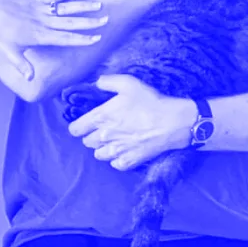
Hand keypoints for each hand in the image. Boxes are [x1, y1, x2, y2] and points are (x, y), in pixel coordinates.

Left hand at [0, 0, 106, 78]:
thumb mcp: (8, 52)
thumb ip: (21, 65)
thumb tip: (30, 79)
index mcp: (38, 35)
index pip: (64, 38)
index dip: (81, 39)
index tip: (96, 39)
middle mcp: (42, 21)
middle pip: (69, 22)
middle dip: (88, 22)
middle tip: (105, 21)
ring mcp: (40, 9)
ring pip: (66, 7)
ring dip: (83, 6)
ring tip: (99, 4)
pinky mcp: (37, 0)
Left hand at [67, 75, 196, 169]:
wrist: (172, 122)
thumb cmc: (150, 102)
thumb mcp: (129, 83)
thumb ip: (108, 82)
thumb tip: (97, 82)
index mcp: (100, 117)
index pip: (75, 129)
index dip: (78, 127)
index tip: (83, 125)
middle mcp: (104, 136)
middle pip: (86, 143)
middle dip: (91, 136)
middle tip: (103, 130)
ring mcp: (116, 151)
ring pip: (98, 155)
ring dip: (102, 149)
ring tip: (113, 141)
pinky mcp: (129, 161)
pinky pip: (114, 164)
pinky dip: (117, 159)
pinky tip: (123, 151)